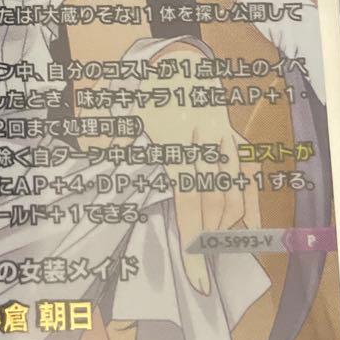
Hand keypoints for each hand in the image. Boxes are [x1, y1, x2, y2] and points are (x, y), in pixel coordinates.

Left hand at [126, 41, 260, 296]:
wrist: (175, 57)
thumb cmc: (141, 84)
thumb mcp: (117, 107)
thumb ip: (104, 138)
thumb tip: (90, 161)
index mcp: (177, 138)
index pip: (190, 205)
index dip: (194, 247)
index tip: (198, 282)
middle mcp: (207, 142)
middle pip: (215, 206)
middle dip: (207, 241)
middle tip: (198, 265)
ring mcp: (227, 140)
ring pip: (235, 196)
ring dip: (223, 226)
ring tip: (208, 245)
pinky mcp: (236, 138)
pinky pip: (250, 179)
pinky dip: (249, 206)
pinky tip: (243, 228)